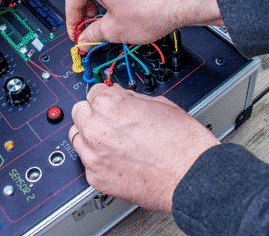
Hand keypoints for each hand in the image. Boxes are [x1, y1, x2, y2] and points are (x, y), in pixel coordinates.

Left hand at [69, 83, 219, 210]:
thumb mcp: (158, 103)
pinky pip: (87, 163)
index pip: (93, 91)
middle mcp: (96, 128)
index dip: (106, 98)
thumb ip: (129, 98)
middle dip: (93, 113)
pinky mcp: (96, 177)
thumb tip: (119, 96)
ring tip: (112, 141)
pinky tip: (117, 160)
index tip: (111, 104)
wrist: (192, 176)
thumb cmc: (182, 141)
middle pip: (79, 112)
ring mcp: (94, 154)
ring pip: (77, 137)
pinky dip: (98, 160)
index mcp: (110, 104)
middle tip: (110, 121)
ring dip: (90, 136)